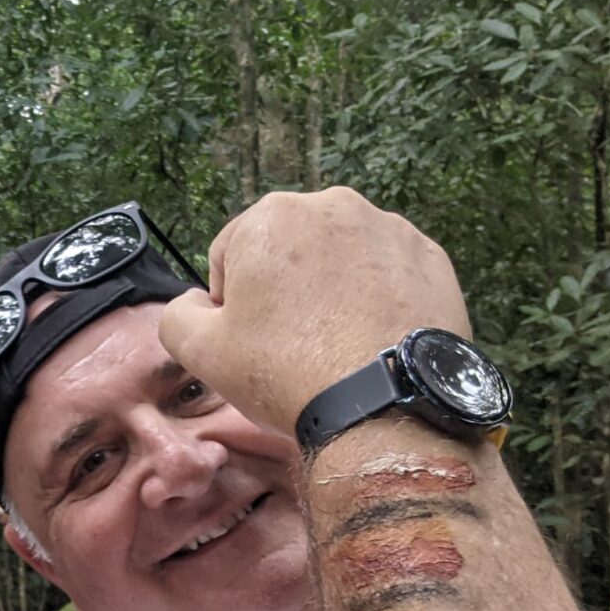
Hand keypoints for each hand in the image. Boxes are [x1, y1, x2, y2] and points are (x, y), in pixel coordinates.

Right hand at [158, 187, 471, 436]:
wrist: (384, 406)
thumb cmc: (286, 372)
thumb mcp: (201, 353)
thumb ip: (178, 315)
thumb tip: (196, 302)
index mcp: (271, 216)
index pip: (229, 256)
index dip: (232, 304)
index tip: (250, 341)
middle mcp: (333, 204)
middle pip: (288, 251)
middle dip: (285, 289)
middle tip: (291, 346)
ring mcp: (389, 228)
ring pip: (340, 259)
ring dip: (331, 291)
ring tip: (334, 345)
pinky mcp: (430, 256)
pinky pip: (386, 273)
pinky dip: (375, 298)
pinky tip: (369, 340)